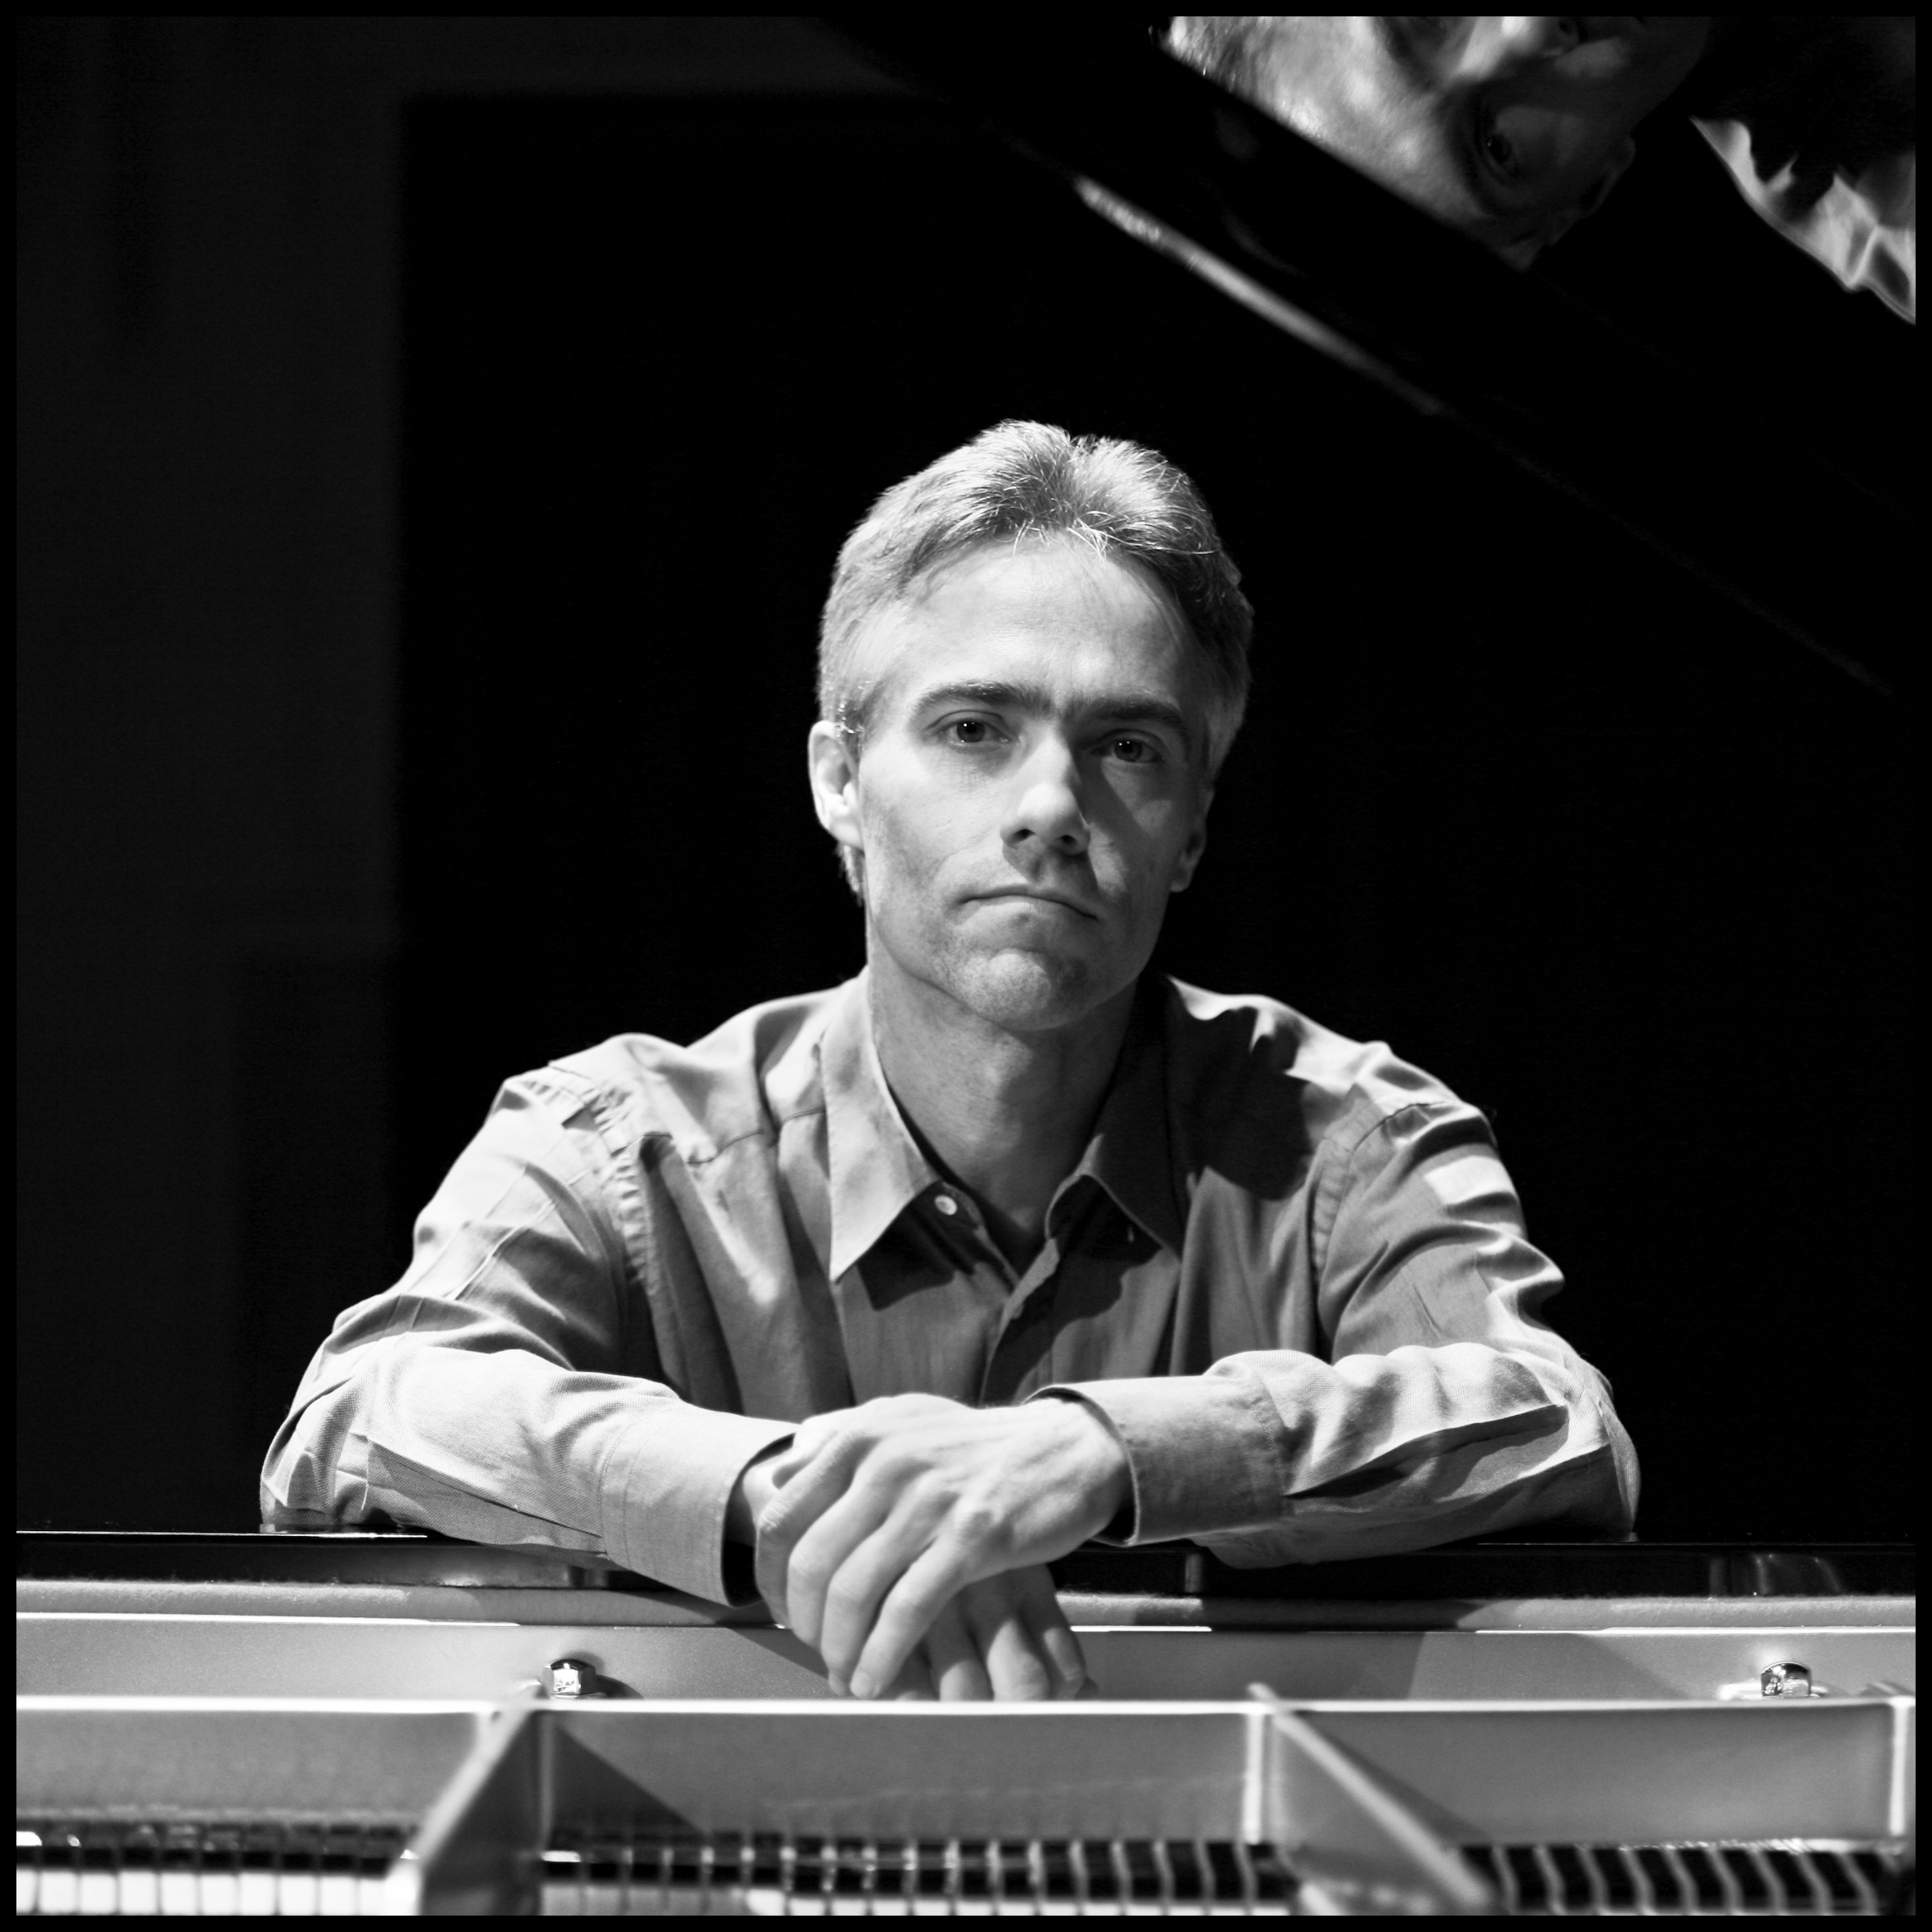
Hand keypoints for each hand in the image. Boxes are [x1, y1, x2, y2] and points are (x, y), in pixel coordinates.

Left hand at [752, 1392, 1130, 1699]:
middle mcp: (887, 1464)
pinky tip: (878, 1677)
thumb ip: (841, 1441)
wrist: (1064, 1448)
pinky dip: (884, 1654)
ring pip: (855, 1590)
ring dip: (840, 1647)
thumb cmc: (977, 1447)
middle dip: (804, 1621)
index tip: (782, 1609)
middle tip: (816, 1648)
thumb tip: (778, 1475)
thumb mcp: (904, 1420)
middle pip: (811, 1562)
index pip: (781, 1517)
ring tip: (845, 1674)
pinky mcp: (973, 1537)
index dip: (770, 1576)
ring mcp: (930, 1500)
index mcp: (861, 1439)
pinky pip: (908, 1608)